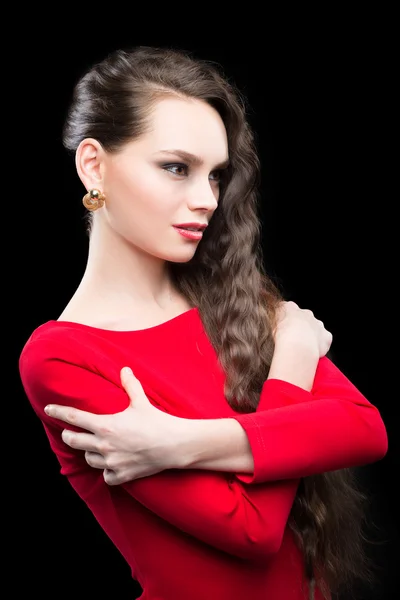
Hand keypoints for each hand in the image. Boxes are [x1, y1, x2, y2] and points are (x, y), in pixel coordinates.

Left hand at [44, 367, 182, 484]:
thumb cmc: (158, 422)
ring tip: (93, 447)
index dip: (58, 412)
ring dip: (89, 452)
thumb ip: (130, 385)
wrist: (175, 445)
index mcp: (106, 425)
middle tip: (69, 433)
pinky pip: (105, 475)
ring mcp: (112, 462)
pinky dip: (106, 470)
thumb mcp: (141, 402)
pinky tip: (111, 464)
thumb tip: (125, 369)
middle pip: (74, 441)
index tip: (48, 409)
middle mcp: (104, 445)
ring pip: (88, 458)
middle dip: (69, 435)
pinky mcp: (121, 475)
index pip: (74, 418)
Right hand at [274, 300, 331, 357]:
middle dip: (299, 326)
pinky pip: (324, 340)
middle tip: (292, 339)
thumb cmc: (280, 337)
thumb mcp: (267, 326)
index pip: (288, 308)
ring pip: (315, 328)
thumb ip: (270, 321)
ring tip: (302, 347)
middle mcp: (306, 313)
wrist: (297, 348)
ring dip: (310, 335)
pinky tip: (313, 351)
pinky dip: (320, 345)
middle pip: (303, 318)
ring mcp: (318, 324)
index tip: (282, 327)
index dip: (285, 319)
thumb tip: (269, 320)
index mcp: (290, 308)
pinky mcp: (326, 336)